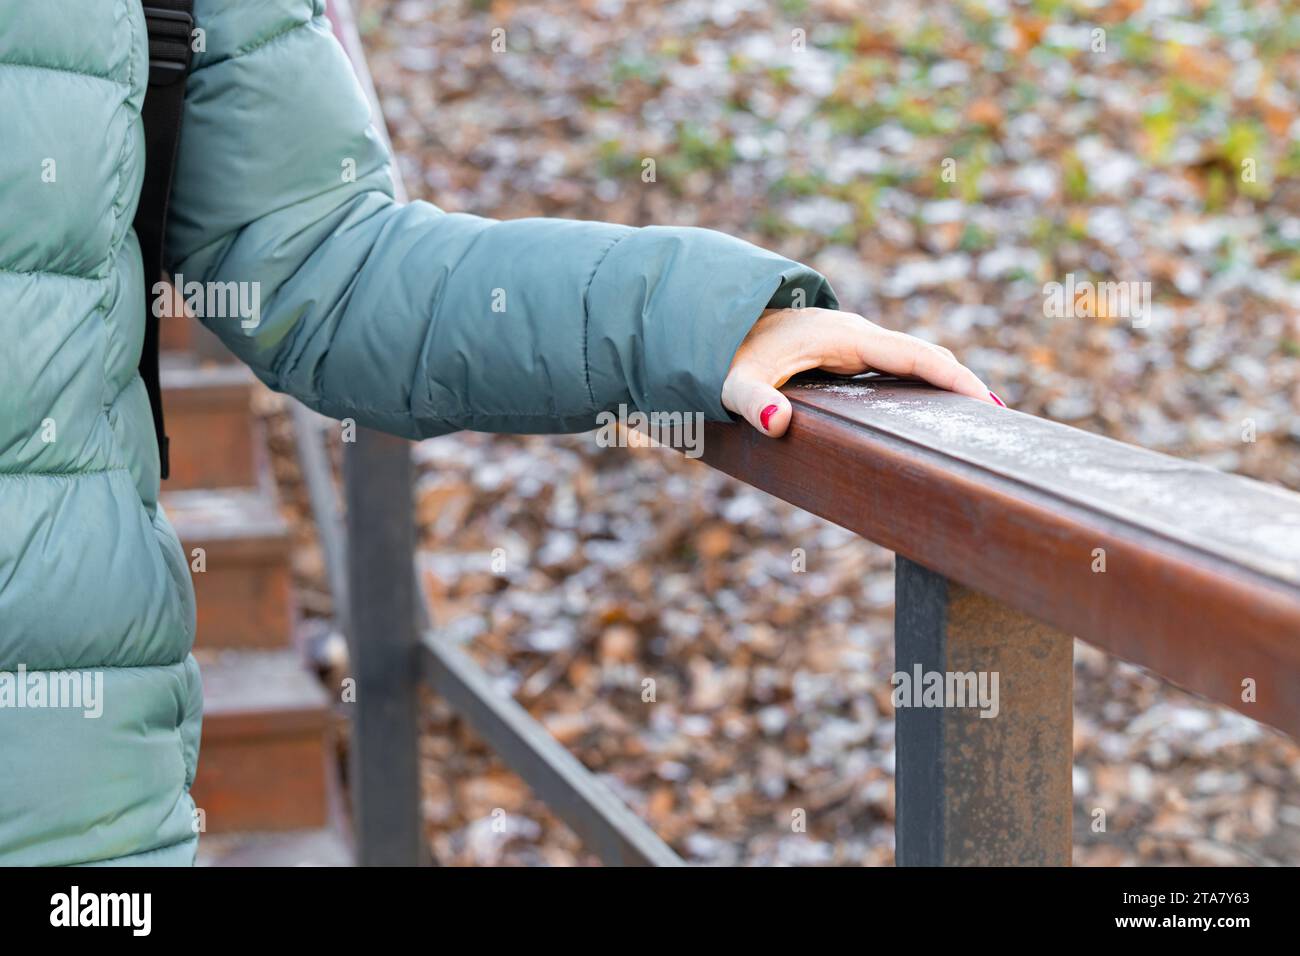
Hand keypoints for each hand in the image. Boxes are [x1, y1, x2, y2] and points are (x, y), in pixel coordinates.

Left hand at [721, 308, 1001, 435]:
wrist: (716, 322)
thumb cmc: (728, 353)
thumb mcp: (734, 380)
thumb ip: (751, 401)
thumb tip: (776, 423)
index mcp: (844, 336)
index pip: (914, 356)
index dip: (952, 379)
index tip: (986, 404)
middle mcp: (858, 335)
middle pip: (925, 358)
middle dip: (962, 385)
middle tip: (999, 424)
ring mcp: (856, 343)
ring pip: (914, 362)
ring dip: (946, 386)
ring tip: (979, 424)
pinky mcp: (849, 354)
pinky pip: (898, 369)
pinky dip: (925, 386)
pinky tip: (935, 414)